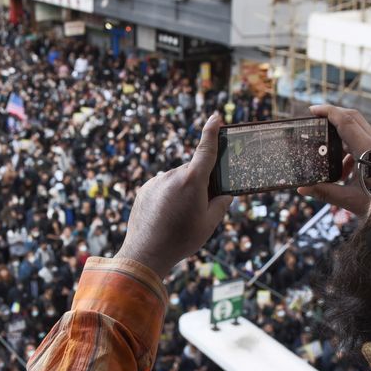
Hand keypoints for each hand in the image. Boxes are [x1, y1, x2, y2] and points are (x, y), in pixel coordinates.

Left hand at [115, 115, 232, 277]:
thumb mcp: (209, 224)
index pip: (206, 150)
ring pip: (176, 180)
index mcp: (192, 180)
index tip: (215, 117)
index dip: (212, 132)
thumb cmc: (181, 239)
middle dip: (199, 183)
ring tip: (177, 217)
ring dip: (181, 191)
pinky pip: (162, 187)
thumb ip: (221, 204)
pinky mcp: (145, 189)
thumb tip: (225, 194)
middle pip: (192, 171)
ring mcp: (156, 181)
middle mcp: (172, 175)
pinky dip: (167, 196)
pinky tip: (165, 216)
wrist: (145, 253)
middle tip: (199, 208)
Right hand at [298, 104, 370, 216]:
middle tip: (315, 120)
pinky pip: (363, 142)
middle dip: (333, 116)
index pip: (346, 122)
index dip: (328, 112)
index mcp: (369, 151)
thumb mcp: (351, 201)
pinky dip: (349, 148)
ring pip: (358, 130)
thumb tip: (302, 189)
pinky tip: (344, 170)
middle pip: (353, 118)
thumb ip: (325, 192)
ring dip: (340, 137)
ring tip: (328, 158)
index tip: (313, 110)